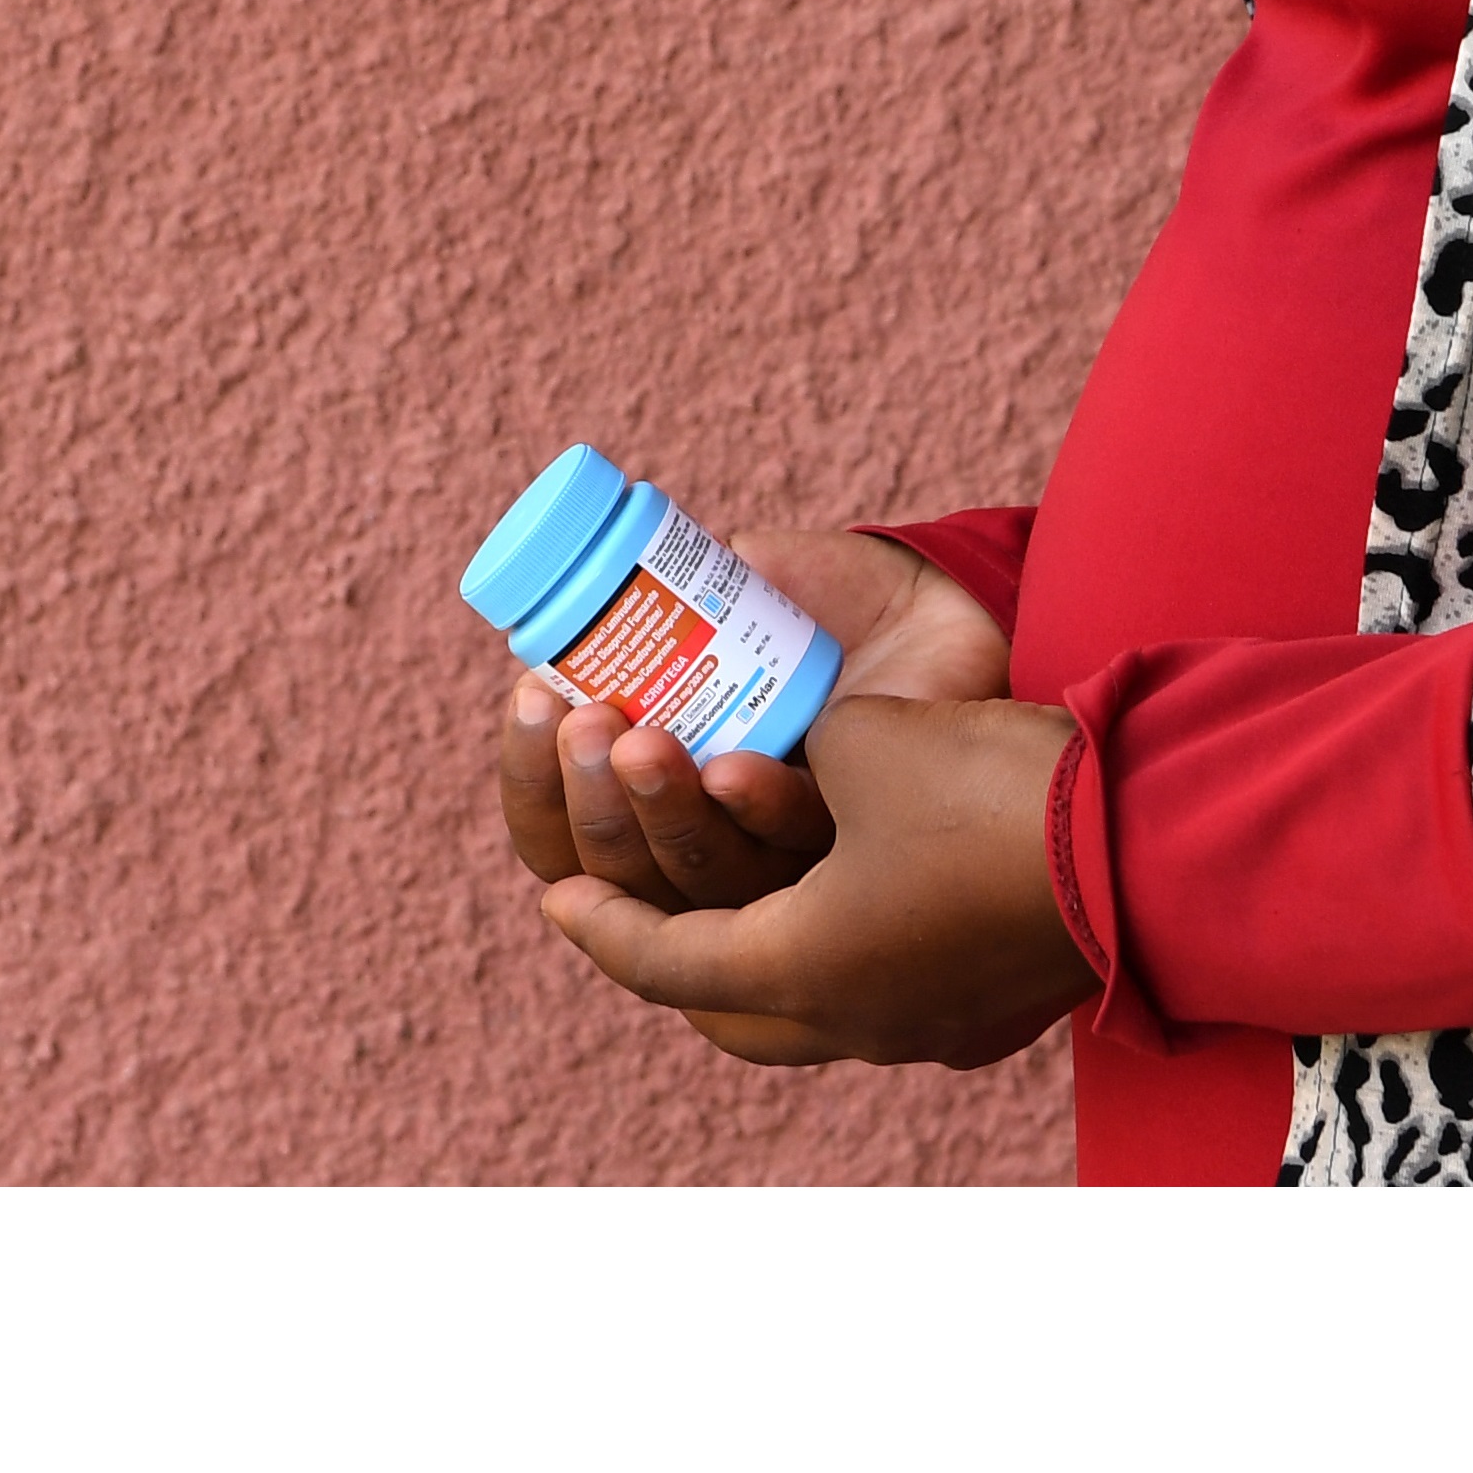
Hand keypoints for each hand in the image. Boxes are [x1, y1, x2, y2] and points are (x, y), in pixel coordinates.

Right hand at [494, 529, 1006, 919]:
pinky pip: (796, 856)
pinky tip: (734, 768)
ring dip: (658, 815)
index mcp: (660, 799)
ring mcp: (786, 867)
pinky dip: (758, 810)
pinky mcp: (863, 855)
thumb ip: (654, 602)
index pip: (561, 832)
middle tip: (585, 725)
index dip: (532, 783)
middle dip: (589, 803)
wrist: (944, 599)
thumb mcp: (728, 590)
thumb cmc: (830, 604)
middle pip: (616, 874)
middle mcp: (713, 848)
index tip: (529, 698)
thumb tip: (567, 618)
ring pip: (696, 882)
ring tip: (644, 741)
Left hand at [528, 688, 1094, 1071]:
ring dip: (762, 962)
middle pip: (732, 1014)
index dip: (602, 923)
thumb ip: (800, 751)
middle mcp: (859, 1020)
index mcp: (806, 969)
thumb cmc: (989, 790)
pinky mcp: (985, 1006)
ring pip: (811, 1012)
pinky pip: (881, 995)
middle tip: (638, 910)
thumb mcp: (862, 741)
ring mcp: (929, 1025)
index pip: (669, 961)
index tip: (554, 898)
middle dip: (674, 960)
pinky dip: (838, 957)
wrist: (1147, 843)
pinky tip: (846, 909)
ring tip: (737, 910)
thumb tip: (797, 758)